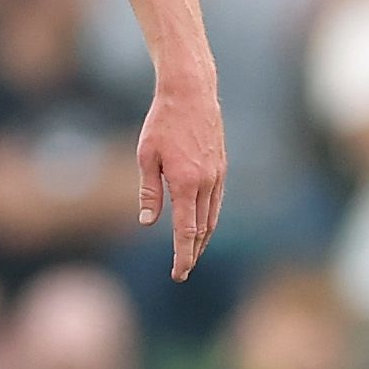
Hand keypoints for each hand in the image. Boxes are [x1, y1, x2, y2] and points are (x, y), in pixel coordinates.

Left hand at [138, 82, 227, 280]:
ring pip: (212, 218)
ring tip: (191, 254)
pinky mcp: (222, 169)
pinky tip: (201, 226)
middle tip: (182, 272)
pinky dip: (209, 220)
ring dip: (202, 240)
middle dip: (192, 253)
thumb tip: (147, 222)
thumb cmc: (162, 123)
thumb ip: (149, 191)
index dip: (182, 255)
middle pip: (202, 230)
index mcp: (186, 183)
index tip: (178, 273)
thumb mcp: (146, 156)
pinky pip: (217, 203)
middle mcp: (207, 184)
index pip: (186, 231)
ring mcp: (218, 176)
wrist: (191, 94)